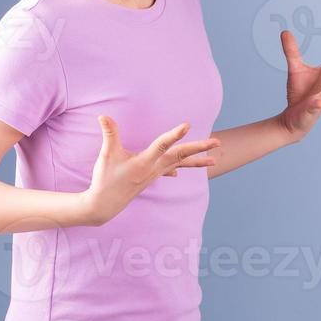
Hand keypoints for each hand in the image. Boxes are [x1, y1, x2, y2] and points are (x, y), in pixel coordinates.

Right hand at [83, 117, 219, 224]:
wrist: (104, 205)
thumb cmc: (105, 179)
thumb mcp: (106, 155)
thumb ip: (110, 134)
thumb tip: (103, 115)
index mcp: (144, 162)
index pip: (163, 145)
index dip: (174, 135)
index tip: (187, 125)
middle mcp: (154, 168)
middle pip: (181, 155)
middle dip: (199, 148)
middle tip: (217, 142)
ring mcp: (155, 174)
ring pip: (180, 164)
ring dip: (198, 160)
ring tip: (214, 159)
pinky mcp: (152, 177)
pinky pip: (170, 171)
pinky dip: (178, 168)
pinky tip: (179, 173)